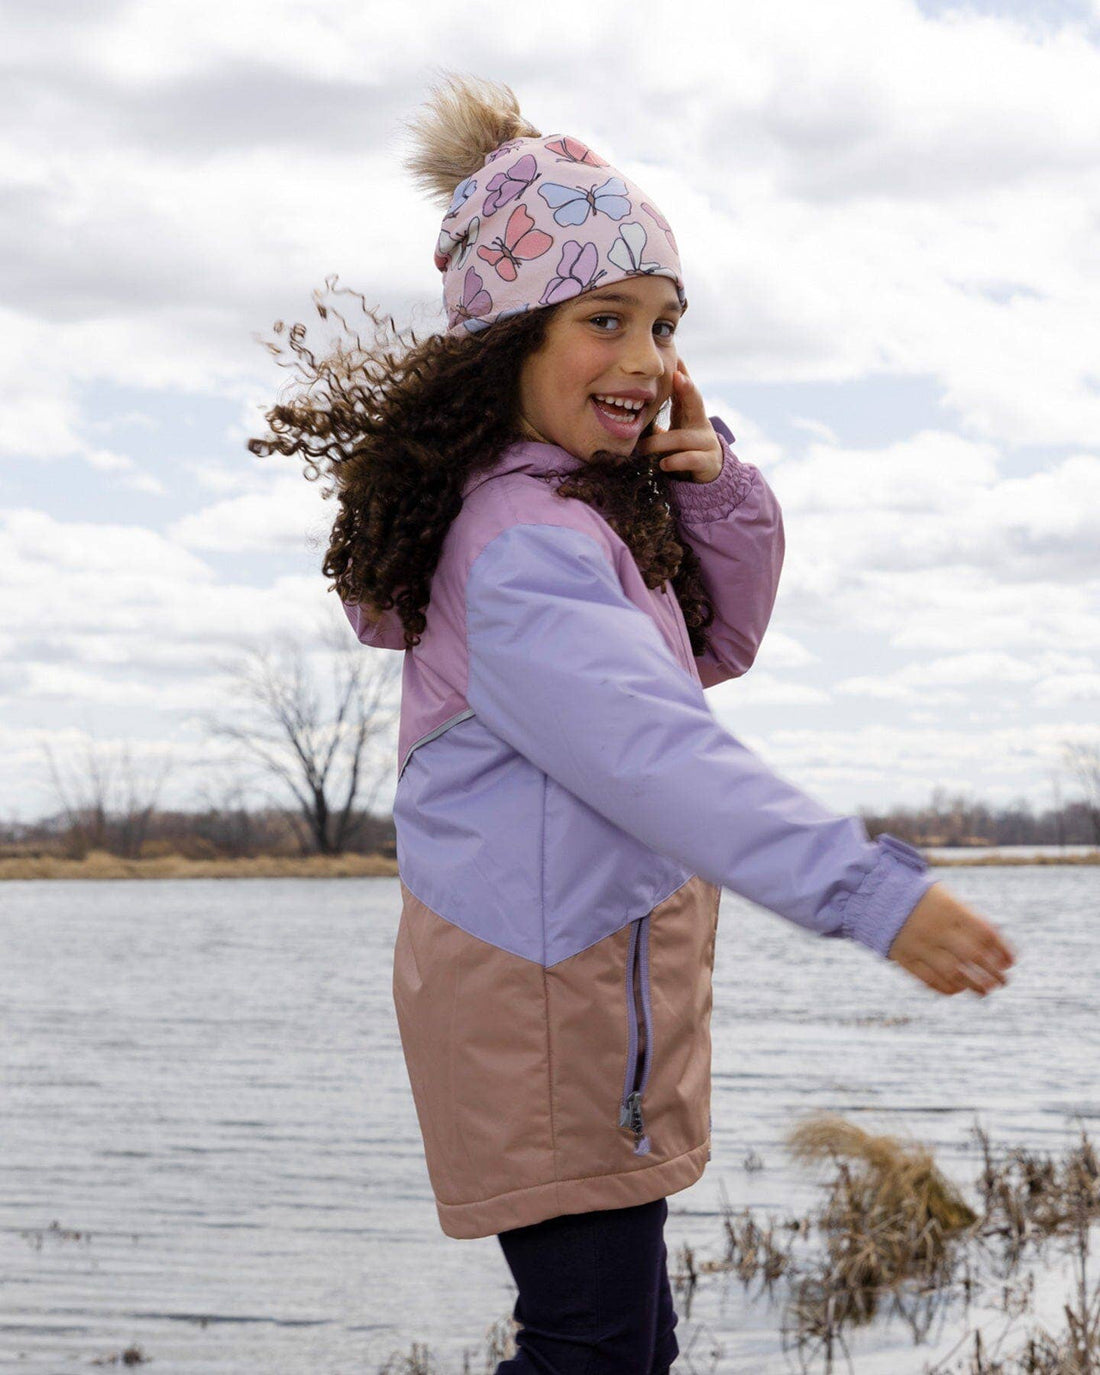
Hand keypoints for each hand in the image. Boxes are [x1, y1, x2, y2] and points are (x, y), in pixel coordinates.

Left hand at [637, 357, 722, 482]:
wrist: (709, 473)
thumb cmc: (683, 447)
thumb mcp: (672, 429)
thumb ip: (657, 417)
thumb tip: (630, 402)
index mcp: (690, 413)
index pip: (685, 391)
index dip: (681, 376)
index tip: (676, 358)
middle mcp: (701, 424)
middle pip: (696, 401)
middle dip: (687, 388)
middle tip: (676, 376)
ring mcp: (707, 442)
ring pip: (682, 438)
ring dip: (659, 442)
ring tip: (642, 449)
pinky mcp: (708, 463)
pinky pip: (691, 459)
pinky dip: (675, 461)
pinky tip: (663, 464)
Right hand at [888, 883, 1016, 996]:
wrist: (874, 894)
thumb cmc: (919, 897)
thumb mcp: (945, 898)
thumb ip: (968, 920)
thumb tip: (996, 949)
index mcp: (950, 908)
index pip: (985, 933)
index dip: (1002, 950)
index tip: (1010, 962)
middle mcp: (936, 927)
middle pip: (972, 955)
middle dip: (992, 972)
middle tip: (1003, 982)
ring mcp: (919, 944)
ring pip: (953, 972)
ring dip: (974, 985)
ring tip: (985, 991)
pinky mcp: (903, 957)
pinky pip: (929, 979)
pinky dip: (947, 988)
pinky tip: (958, 989)